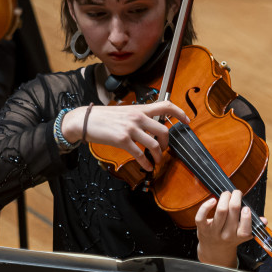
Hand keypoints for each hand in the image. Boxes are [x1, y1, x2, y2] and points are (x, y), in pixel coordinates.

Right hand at [62, 101, 188, 171]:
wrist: (83, 120)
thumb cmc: (103, 117)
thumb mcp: (124, 111)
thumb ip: (139, 116)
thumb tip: (152, 124)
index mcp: (140, 109)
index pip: (165, 105)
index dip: (180, 113)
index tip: (187, 121)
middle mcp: (137, 117)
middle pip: (164, 131)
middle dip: (167, 143)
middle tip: (164, 149)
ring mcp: (130, 129)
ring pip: (154, 144)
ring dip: (159, 156)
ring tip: (157, 161)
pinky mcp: (122, 140)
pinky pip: (140, 154)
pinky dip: (146, 163)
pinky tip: (147, 166)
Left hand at [195, 190, 259, 267]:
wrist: (214, 249)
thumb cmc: (231, 237)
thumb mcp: (244, 234)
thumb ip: (254, 225)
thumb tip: (264, 220)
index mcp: (239, 236)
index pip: (246, 228)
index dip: (246, 215)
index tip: (246, 207)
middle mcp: (227, 234)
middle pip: (233, 211)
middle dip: (236, 197)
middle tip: (236, 193)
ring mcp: (214, 231)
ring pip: (221, 211)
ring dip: (225, 197)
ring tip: (227, 194)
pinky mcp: (202, 228)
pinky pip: (201, 217)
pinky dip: (206, 206)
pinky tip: (212, 200)